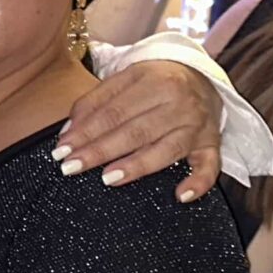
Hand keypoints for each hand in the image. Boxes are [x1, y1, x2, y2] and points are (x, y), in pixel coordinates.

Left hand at [59, 61, 221, 201]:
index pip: (114, 111)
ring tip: (108, 178)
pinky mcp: (211, 144)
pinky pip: (210, 166)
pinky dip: (198, 182)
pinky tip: (180, 196)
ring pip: (167, 149)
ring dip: (137, 165)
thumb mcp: (126, 78)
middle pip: (135, 131)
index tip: (62, 149)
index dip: (85, 131)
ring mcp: (197, 126)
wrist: (203, 76)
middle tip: (71, 167)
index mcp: (155, 82)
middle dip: (100, 151)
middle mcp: (179, 104)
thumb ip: (96, 101)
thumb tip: (68, 131)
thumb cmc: (156, 81)